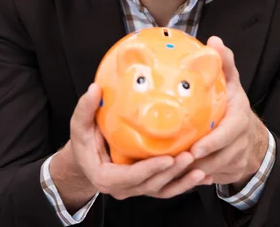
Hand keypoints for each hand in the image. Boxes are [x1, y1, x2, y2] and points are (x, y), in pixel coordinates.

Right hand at [68, 83, 206, 200]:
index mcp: (106, 178)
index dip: (149, 170)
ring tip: (199, 168)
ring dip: (181, 181)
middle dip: (171, 173)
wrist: (86, 156)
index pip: (130, 178)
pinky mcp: (146, 185)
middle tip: (189, 156)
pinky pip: (166, 188)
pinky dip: (183, 184)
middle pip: (150, 185)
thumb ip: (85, 109)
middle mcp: (122, 188)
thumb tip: (93, 89)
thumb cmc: (83, 141)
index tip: (167, 159)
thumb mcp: (79, 126)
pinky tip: (200, 176)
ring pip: (161, 190)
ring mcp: (136, 189)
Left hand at [189, 36, 267, 188]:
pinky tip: (181, 176)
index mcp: (239, 121)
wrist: (252, 137)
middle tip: (176, 160)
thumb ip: (225, 63)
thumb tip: (214, 40)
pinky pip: (210, 180)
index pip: (227, 135)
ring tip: (174, 169)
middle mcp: (239, 144)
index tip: (195, 148)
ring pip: (212, 172)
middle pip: (217, 158)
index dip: (212, 144)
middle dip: (198, 162)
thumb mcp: (232, 83)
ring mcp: (235, 161)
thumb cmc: (234, 105)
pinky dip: (196, 179)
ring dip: (194, 172)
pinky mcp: (228, 174)